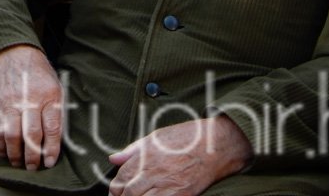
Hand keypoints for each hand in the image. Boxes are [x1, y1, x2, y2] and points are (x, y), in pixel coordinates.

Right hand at [0, 45, 63, 170]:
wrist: (12, 54)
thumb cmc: (38, 75)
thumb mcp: (55, 86)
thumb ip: (57, 112)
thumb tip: (56, 142)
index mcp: (49, 95)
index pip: (51, 128)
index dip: (51, 149)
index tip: (49, 162)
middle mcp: (29, 99)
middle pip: (30, 135)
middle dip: (32, 157)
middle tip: (33, 167)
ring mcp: (10, 101)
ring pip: (11, 135)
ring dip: (14, 154)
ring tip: (18, 162)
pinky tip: (4, 151)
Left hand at [108, 116, 252, 195]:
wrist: (214, 145)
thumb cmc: (185, 138)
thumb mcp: (156, 137)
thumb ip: (133, 150)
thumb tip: (113, 158)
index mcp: (145, 156)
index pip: (122, 176)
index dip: (115, 186)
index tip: (115, 191)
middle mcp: (154, 171)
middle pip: (129, 192)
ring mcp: (168, 185)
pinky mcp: (182, 195)